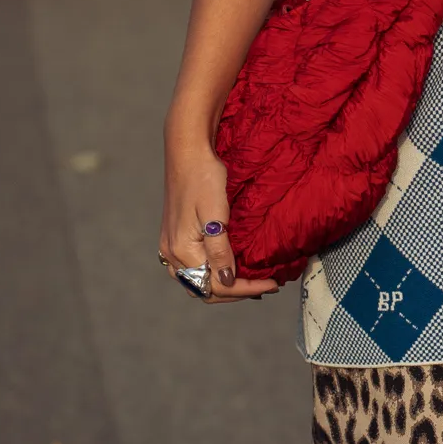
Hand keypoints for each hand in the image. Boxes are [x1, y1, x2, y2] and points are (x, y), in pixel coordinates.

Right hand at [159, 135, 278, 302]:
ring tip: (252, 283)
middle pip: (204, 288)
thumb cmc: (204, 177)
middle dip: (236, 291)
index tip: (272, 284)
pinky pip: (194, 267)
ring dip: (224, 286)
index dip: (245, 289)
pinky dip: (213, 273)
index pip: (215, 285)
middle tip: (267, 286)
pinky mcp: (174, 237)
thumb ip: (220, 250)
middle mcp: (171, 254)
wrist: (188, 151)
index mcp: (182, 250)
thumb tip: (227, 281)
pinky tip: (231, 268)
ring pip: (197, 280)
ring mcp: (170, 246)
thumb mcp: (216, 214)